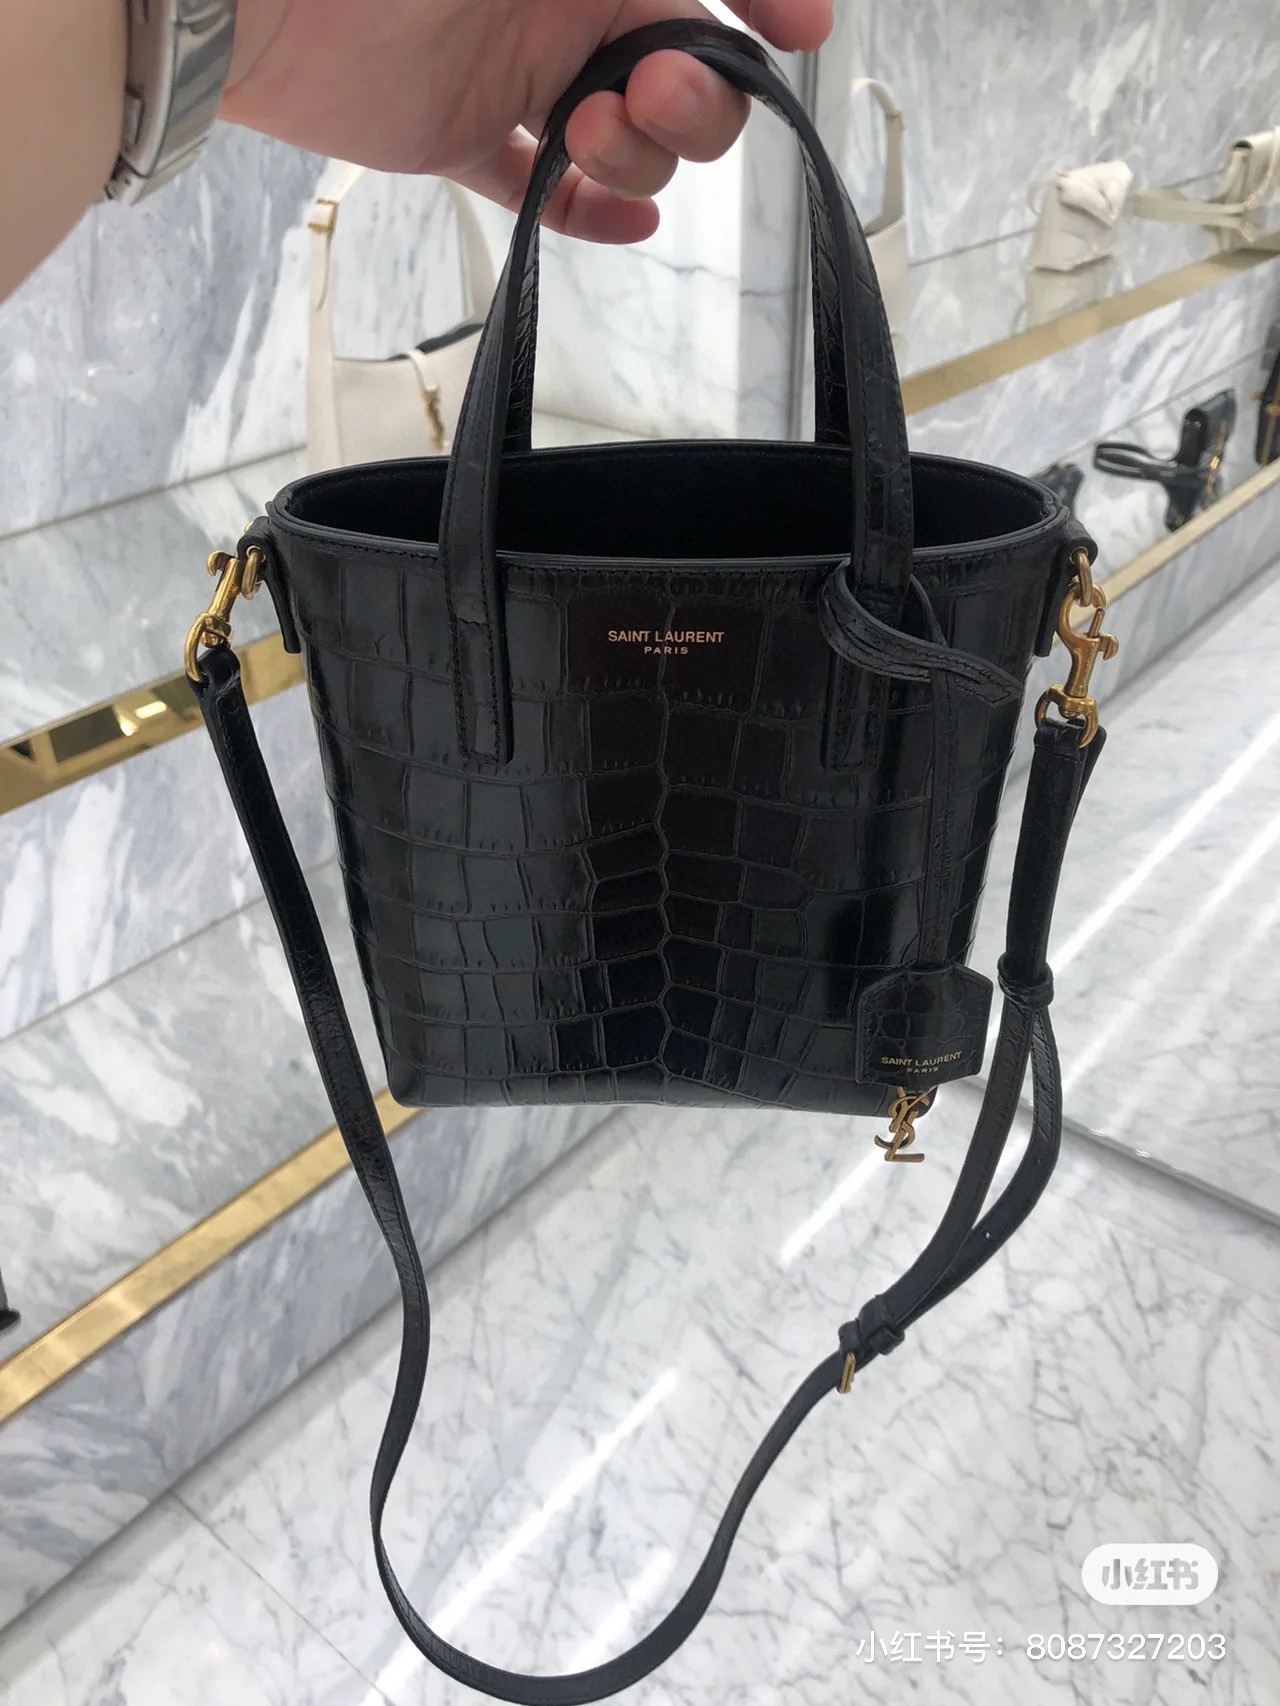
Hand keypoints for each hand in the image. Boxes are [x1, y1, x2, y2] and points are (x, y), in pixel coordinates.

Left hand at [222, 0, 832, 241]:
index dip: (762, 12)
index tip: (798, 33)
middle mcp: (566, 7)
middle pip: (682, 83)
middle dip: (692, 106)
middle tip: (642, 97)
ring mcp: (516, 74)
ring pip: (622, 147)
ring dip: (633, 160)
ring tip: (581, 133)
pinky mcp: (459, 136)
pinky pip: (541, 190)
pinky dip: (590, 214)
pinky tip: (628, 222)